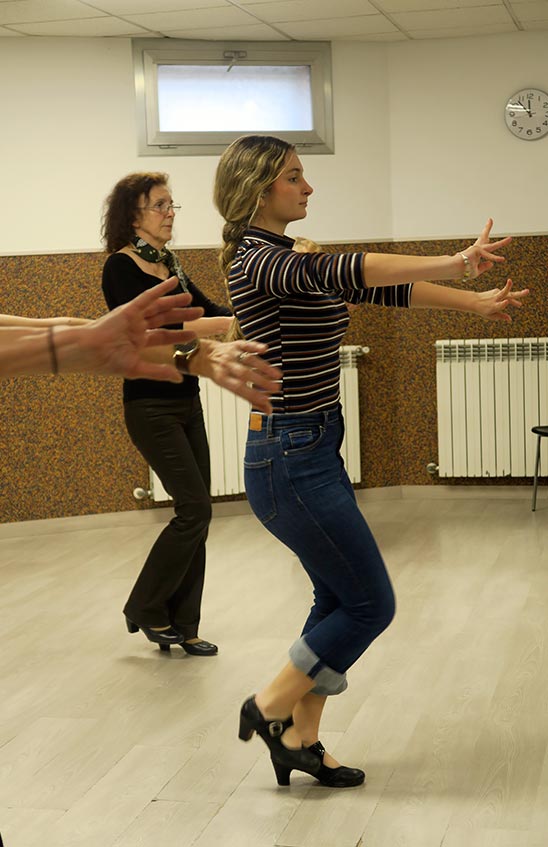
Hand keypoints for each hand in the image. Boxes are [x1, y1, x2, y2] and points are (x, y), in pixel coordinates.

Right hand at [65, 278, 203, 380]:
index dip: (179, 335)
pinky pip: (147, 297)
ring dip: (174, 302)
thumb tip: (179, 378)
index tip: (194, 334)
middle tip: (199, 312)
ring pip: (158, 307)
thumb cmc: (105, 362)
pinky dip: (160, 290)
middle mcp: (137, 327)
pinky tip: (173, 283)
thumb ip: (158, 372)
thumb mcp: (136, 369)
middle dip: (181, 316)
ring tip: (190, 299)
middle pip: (164, 319)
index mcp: (138, 341)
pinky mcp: (128, 309)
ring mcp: (133, 317)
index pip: (163, 336)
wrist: (87, 352)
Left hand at [194, 339, 281, 413]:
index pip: (238, 388)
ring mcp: (232, 354)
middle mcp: (226, 366)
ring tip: (277, 375)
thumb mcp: (231, 388)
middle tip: (276, 388)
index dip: (252, 394)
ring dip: (264, 367)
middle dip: (261, 381)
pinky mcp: (236, 344)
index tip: (266, 400)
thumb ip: (250, 398)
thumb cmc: (221, 375)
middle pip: (245, 374)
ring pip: (248, 360)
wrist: (205, 355)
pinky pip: (246, 345)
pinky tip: (265, 349)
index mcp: (222, 379)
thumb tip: (269, 411)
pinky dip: (255, 346)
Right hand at [458, 219, 511, 279]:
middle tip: (490, 220)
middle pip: (483, 238)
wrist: (454, 269)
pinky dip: (495, 258)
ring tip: (510, 238)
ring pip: (491, 245)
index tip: (486, 238)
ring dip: (502, 243)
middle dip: (486, 229)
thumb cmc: (462, 271)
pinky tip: (502, 259)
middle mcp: (476, 250)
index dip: (484, 247)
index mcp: (476, 255)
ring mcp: (477, 249)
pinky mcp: (477, 249)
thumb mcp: (476, 271)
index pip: (481, 248)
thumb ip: (484, 267)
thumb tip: (492, 263)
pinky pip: (489, 255)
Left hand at [473, 278, 528, 322]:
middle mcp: (495, 299)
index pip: (499, 305)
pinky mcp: (497, 290)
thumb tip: (510, 319)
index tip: (507, 302)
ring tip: (527, 292)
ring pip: (507, 291)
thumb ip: (500, 316)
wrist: (474, 301)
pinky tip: (517, 304)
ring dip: (518, 291)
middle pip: (505, 294)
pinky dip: (512, 298)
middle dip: (514, 293)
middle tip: (526, 291)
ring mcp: (496, 293)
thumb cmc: (483, 310)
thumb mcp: (491, 316)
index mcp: (493, 307)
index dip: (503, 304)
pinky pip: (506, 294)